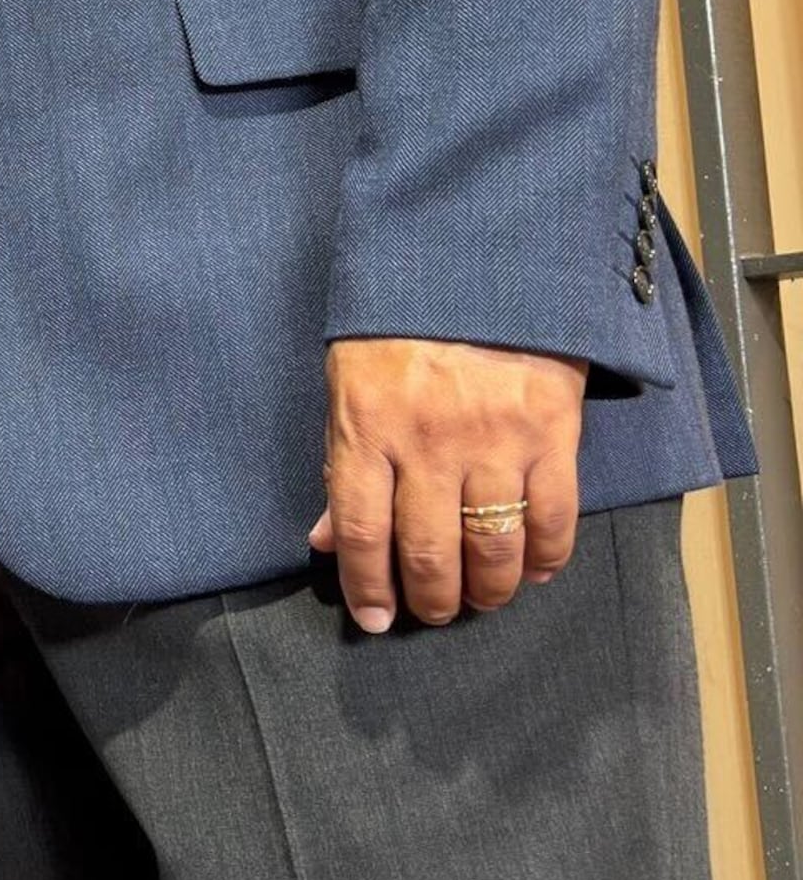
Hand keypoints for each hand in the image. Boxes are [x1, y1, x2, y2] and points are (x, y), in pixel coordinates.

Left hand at [308, 336, 587, 632]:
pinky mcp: (552, 433)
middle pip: (427, 551)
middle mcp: (428, 441)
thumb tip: (326, 540)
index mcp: (367, 424)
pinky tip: (532, 570)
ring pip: (492, 549)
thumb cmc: (399, 322)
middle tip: (434, 611)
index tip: (375, 620)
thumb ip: (341, 461)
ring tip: (480, 597)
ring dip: (486, 590)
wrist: (479, 258)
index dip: (367, 587)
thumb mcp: (349, 380)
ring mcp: (493, 440)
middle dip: (430, 599)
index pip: (360, 529)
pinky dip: (545, 559)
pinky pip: (553, 520)